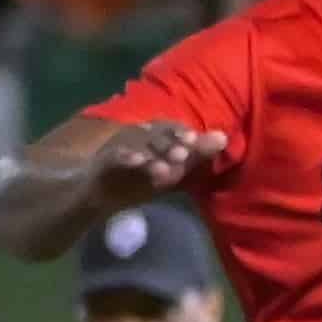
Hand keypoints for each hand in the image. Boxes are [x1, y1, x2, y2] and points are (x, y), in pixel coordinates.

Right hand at [87, 119, 224, 203]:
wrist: (98, 194)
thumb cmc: (140, 178)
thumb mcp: (172, 169)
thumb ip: (196, 154)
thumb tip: (223, 136)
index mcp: (153, 135)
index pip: (170, 127)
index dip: (181, 132)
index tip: (194, 140)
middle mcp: (136, 135)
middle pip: (154, 132)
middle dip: (169, 142)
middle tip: (183, 153)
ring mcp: (119, 145)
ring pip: (136, 143)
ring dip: (152, 152)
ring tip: (166, 169)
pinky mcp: (103, 160)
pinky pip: (114, 156)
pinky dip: (126, 157)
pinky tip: (138, 163)